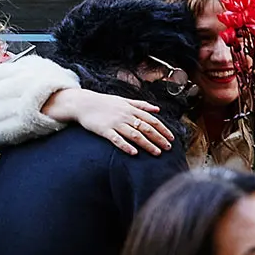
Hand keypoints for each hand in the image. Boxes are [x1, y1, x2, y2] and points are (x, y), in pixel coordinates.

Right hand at [49, 85, 174, 154]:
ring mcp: (115, 123)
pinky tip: (133, 153)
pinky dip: (126, 146)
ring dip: (147, 144)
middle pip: (146, 128)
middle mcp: (125, 115)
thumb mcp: (124, 100)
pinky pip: (117, 139)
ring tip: (156, 153)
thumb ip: (141, 105)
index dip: (163, 129)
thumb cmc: (104, 102)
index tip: (171, 139)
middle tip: (168, 149)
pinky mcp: (104, 130)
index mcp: (131, 109)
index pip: (152, 120)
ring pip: (135, 135)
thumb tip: (158, 109)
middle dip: (159, 139)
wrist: (82, 103)